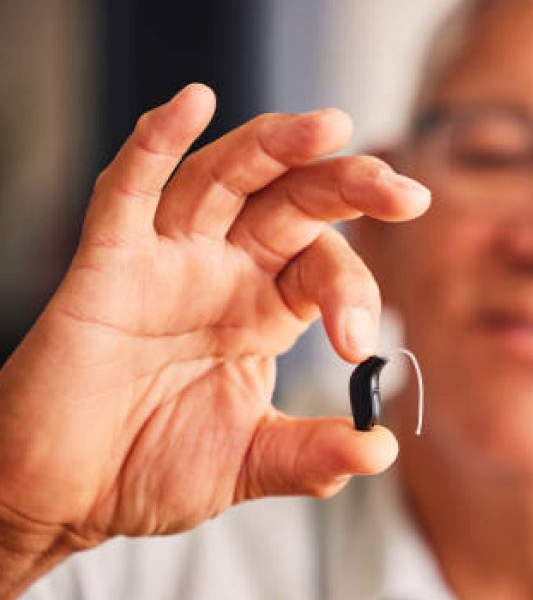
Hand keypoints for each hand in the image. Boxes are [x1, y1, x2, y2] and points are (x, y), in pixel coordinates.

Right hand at [0, 84, 429, 599]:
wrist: (66, 495)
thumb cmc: (150, 467)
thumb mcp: (250, 463)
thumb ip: (313, 456)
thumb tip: (380, 448)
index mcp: (266, 311)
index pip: (327, 267)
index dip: (356, 292)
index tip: (359, 345)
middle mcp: (225, 274)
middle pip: (294, 203)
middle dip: (347, 187)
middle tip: (400, 189)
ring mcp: (167, 263)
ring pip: (224, 179)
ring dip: (275, 147)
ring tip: (329, 127)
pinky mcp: (106, 266)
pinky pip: (128, 193)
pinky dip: (155, 146)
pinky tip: (191, 105)